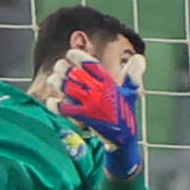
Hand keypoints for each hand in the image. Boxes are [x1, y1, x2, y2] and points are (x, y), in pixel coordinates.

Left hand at [59, 59, 140, 175]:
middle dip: (64, 68)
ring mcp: (90, 104)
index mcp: (109, 83)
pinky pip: (65, 109)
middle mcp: (98, 92)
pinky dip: (56, 105)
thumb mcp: (131, 91)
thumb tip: (139, 57)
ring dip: (58, 82)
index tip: (70, 53)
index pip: (91, 65)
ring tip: (52, 78)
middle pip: (76, 75)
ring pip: (68, 89)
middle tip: (59, 65)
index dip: (78, 56)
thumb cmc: (125, 111)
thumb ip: (132, 74)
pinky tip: (51, 101)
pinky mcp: (84, 117)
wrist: (123, 136)